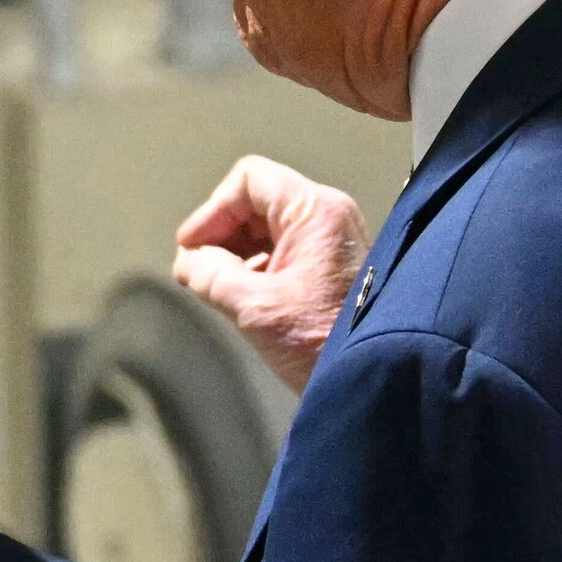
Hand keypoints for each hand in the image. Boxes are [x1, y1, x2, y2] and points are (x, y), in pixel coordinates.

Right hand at [175, 156, 367, 392]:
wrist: (373, 381)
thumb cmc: (327, 344)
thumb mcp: (255, 308)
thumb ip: (209, 275)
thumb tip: (188, 261)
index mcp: (316, 212)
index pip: (249, 180)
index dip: (213, 210)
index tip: (193, 245)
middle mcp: (329, 217)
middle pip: (257, 201)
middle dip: (222, 234)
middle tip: (200, 270)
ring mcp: (332, 241)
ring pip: (267, 227)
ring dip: (235, 253)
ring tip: (218, 287)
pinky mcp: (330, 267)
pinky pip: (283, 250)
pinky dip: (255, 267)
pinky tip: (243, 297)